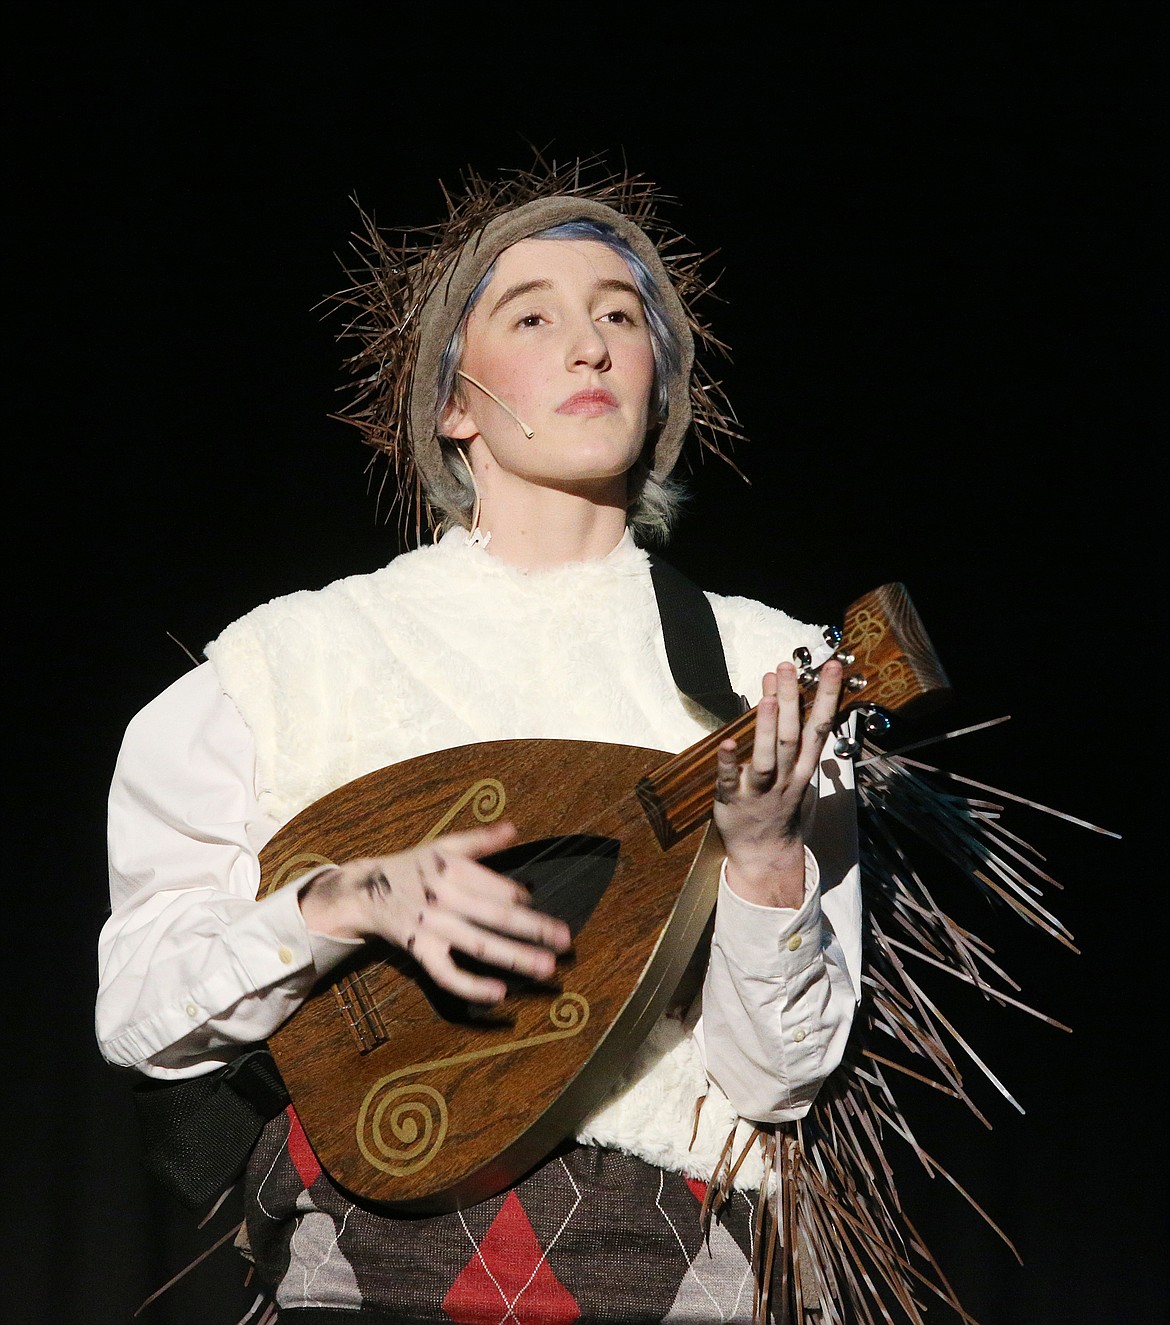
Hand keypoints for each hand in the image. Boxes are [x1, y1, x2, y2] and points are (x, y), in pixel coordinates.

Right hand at [299, 820, 571, 1003]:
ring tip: (547, 967)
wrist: (367, 891)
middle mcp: (444, 898)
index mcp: (452, 869)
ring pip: (479, 945)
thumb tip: (514, 828)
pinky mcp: (421, 951)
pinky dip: (472, 986)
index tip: (536, 904)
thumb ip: (480, 840)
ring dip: (515, 956)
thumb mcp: (443, 846)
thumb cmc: (413, 867)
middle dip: (534, 928)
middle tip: (566, 940)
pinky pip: (447, 974)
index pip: (495, 886)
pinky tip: (499, 994)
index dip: (521, 896)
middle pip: (496, 915)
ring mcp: (433, 928)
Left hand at [711, 658, 843, 907]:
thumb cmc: (776, 800)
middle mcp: (786, 777)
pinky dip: (729, 763)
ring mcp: (761, 790)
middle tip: (787, 667)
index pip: (819, 726)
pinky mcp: (734, 801)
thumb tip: (774, 683)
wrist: (765, 852)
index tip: (833, 666)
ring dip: (768, 729)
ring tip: (767, 699)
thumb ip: (784, 726)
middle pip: (792, 737)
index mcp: (802, 767)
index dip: (828, 696)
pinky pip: (731, 781)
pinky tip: (726, 743)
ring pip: (768, 759)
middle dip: (791, 701)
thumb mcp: (791, 766)